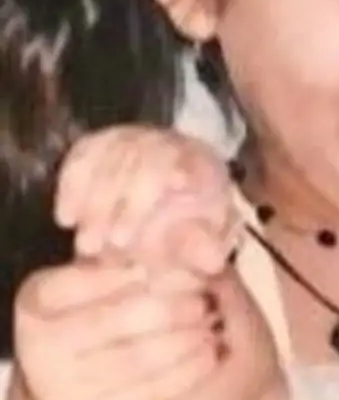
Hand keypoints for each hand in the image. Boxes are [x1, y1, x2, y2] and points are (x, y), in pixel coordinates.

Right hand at [13, 258, 225, 399]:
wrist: (81, 393)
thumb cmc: (100, 321)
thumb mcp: (104, 286)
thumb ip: (137, 261)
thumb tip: (194, 246)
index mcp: (36, 301)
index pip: (90, 278)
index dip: (141, 272)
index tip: (181, 269)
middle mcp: (39, 345)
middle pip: (117, 319)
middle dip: (170, 308)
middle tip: (203, 300)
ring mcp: (63, 387)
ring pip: (138, 359)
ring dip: (184, 340)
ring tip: (212, 326)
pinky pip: (149, 394)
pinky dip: (186, 373)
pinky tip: (209, 355)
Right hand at [55, 125, 238, 279]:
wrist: (175, 213)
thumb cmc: (191, 227)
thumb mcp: (202, 240)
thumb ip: (201, 247)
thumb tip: (211, 262)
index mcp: (198, 158)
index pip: (165, 165)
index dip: (139, 201)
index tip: (121, 239)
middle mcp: (165, 140)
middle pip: (128, 161)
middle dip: (106, 208)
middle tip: (93, 249)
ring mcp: (133, 137)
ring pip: (102, 158)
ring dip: (86, 203)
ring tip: (82, 246)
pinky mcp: (104, 142)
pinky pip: (81, 155)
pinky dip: (69, 187)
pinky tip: (66, 220)